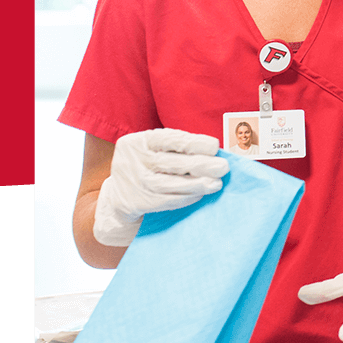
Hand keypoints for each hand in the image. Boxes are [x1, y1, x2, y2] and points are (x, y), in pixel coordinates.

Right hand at [93, 128, 229, 245]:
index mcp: (138, 141)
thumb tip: (214, 153)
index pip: (169, 139)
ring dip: (196, 184)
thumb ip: (178, 149)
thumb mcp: (155, 152)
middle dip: (201, 164)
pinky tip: (200, 195)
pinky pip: (165, 200)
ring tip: (216, 184)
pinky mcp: (133, 202)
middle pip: (171, 161)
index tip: (215, 146)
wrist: (119, 198)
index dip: (194, 142)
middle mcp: (131, 159)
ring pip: (169, 183)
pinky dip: (185, 197)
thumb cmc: (148, 168)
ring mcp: (131, 182)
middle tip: (223, 167)